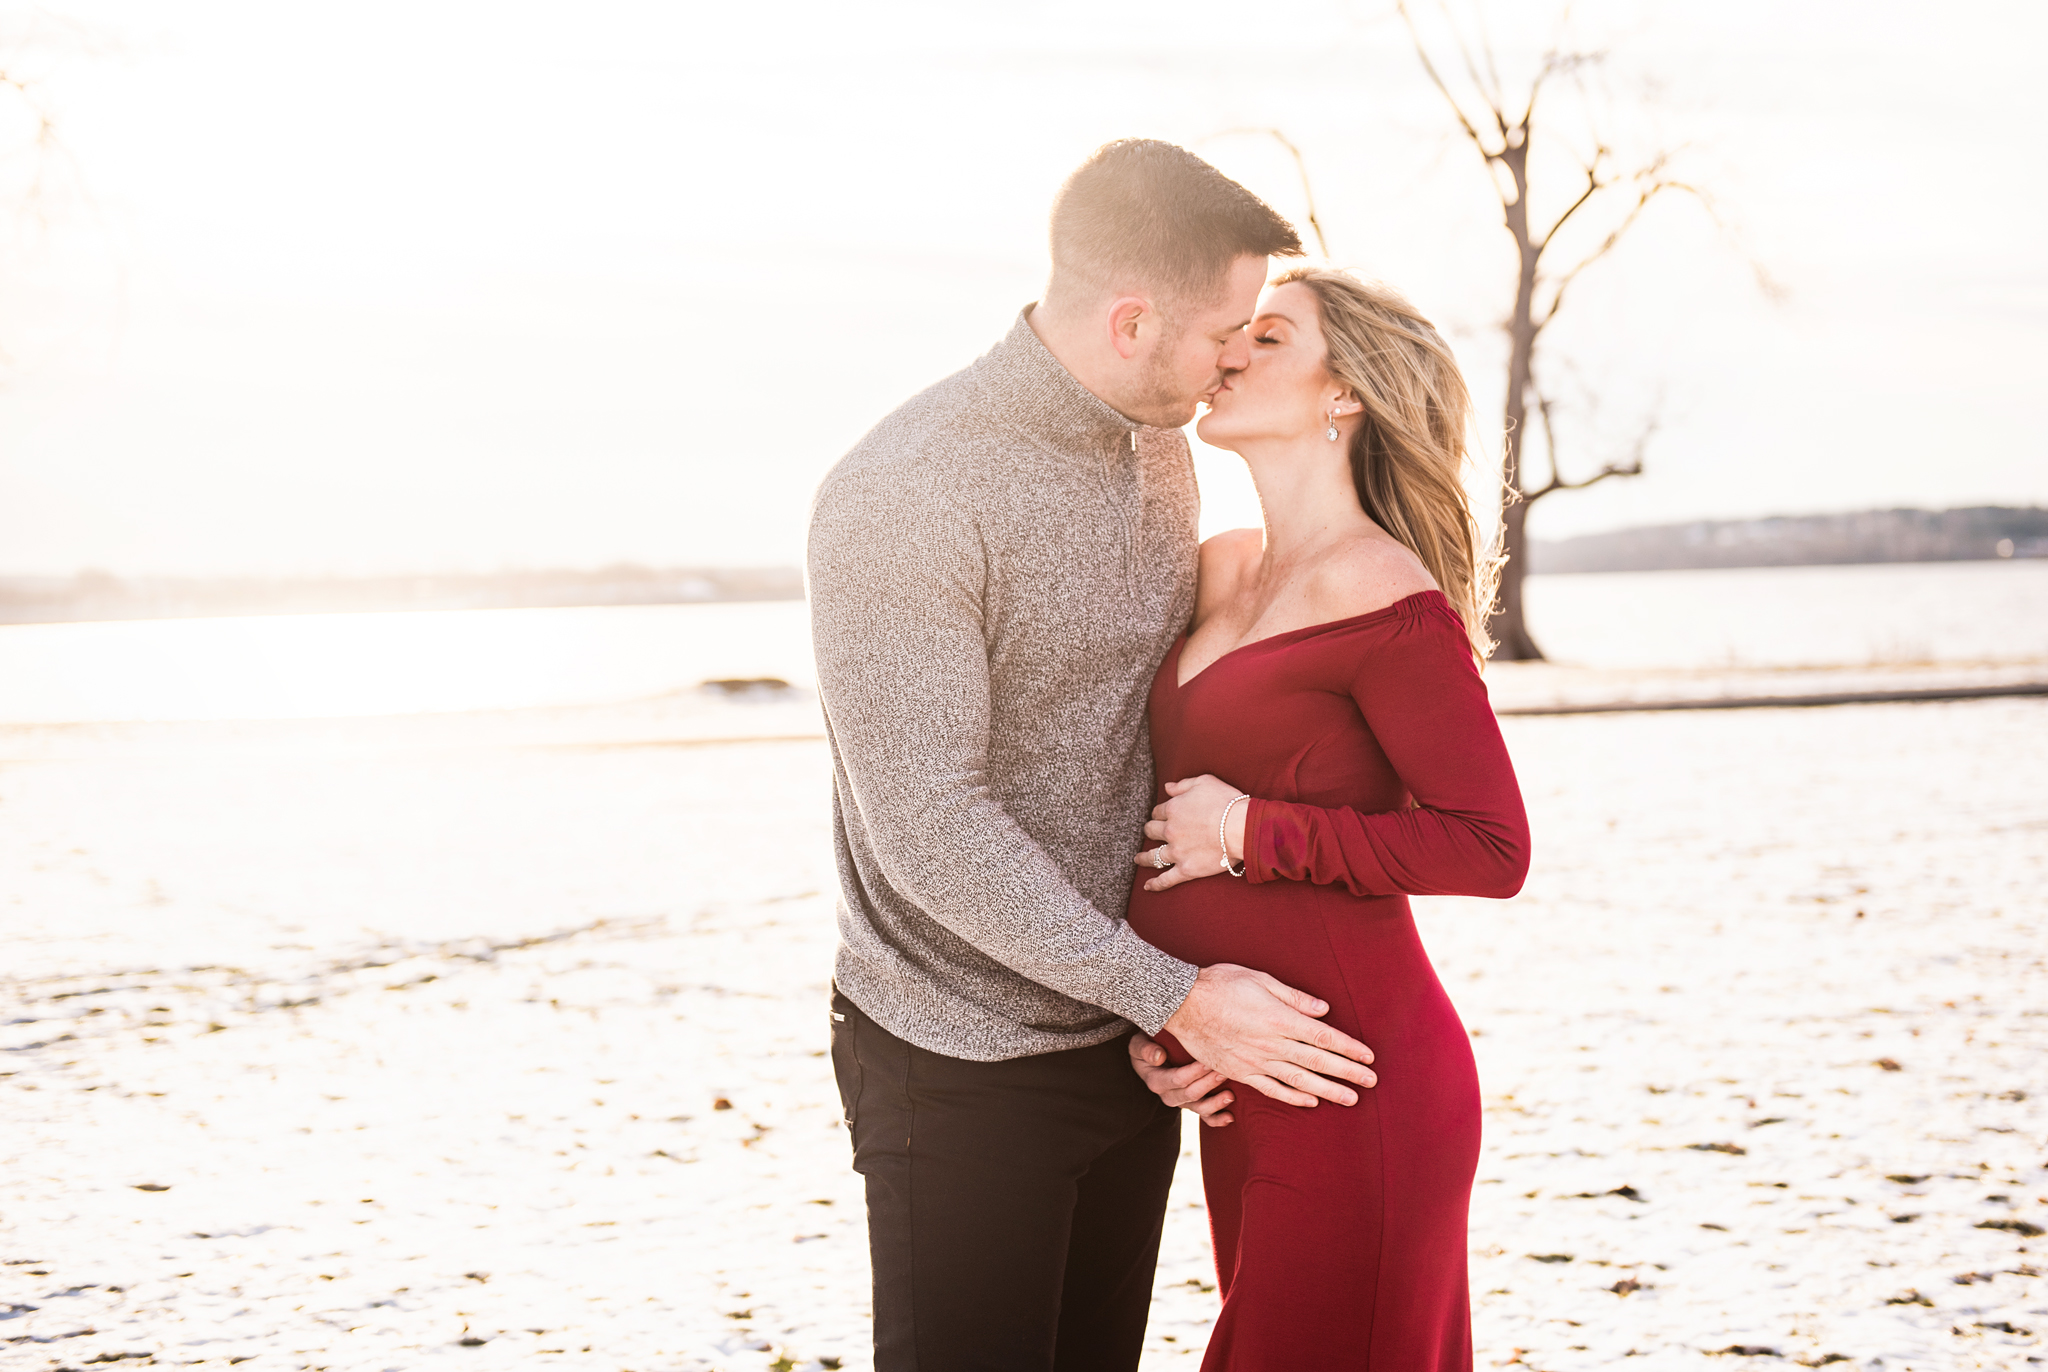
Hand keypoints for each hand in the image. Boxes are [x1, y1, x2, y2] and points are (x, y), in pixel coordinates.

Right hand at [1128, 1032, 1235, 1127]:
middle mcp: (1169, 1095)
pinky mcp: (1193, 1104)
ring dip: (1216, 1103)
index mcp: (1156, 1081)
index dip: (1194, 1073)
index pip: (1177, 1080)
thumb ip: (1144, 1049)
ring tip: (1230, 1095)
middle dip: (1208, 1084)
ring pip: (1200, 1108)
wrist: (1152, 1055)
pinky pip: (1205, 1117)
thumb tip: (1158, 1057)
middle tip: (1223, 1072)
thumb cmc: (1147, 1045)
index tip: (1209, 1062)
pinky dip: (1217, 1120)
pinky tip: (1229, 1117)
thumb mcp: (1139, 1044)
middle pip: (1191, 1094)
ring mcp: (1182, 1102)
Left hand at [1133, 774, 1248, 891]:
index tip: (1163, 816)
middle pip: (1152, 831)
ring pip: (1153, 856)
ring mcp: (1176, 852)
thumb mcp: (1205, 782)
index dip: (1160, 813)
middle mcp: (1170, 831)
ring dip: (1143, 857)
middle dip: (1151, 831)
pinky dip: (1156, 884)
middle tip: (1151, 833)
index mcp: (1173, 809)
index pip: (1158, 811)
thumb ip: (1183, 784)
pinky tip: (1147, 886)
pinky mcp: (1186, 869)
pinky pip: (1166, 879)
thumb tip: (1167, 787)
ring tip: (1138, 859)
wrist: (1241, 828)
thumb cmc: (1227, 802)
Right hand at [1162, 964, 1376, 1107]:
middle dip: (1347, 1073)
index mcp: (1279, 1019)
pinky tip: (1310, 1101)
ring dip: (1327, 1090)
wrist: (1182, 1003)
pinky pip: (1271, 1088)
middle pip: (1317, 1061)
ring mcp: (1255, 1061)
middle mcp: (1271, 1044)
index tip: (1369, 1057)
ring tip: (1350, 1100)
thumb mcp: (1260, 979)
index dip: (1348, 1048)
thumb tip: (1323, 1010)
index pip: (1323, 1037)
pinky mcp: (1240, 1071)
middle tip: (1371, 1082)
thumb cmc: (1221, 984)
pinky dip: (1293, 1096)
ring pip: (1299, 1079)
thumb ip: (1294, 998)